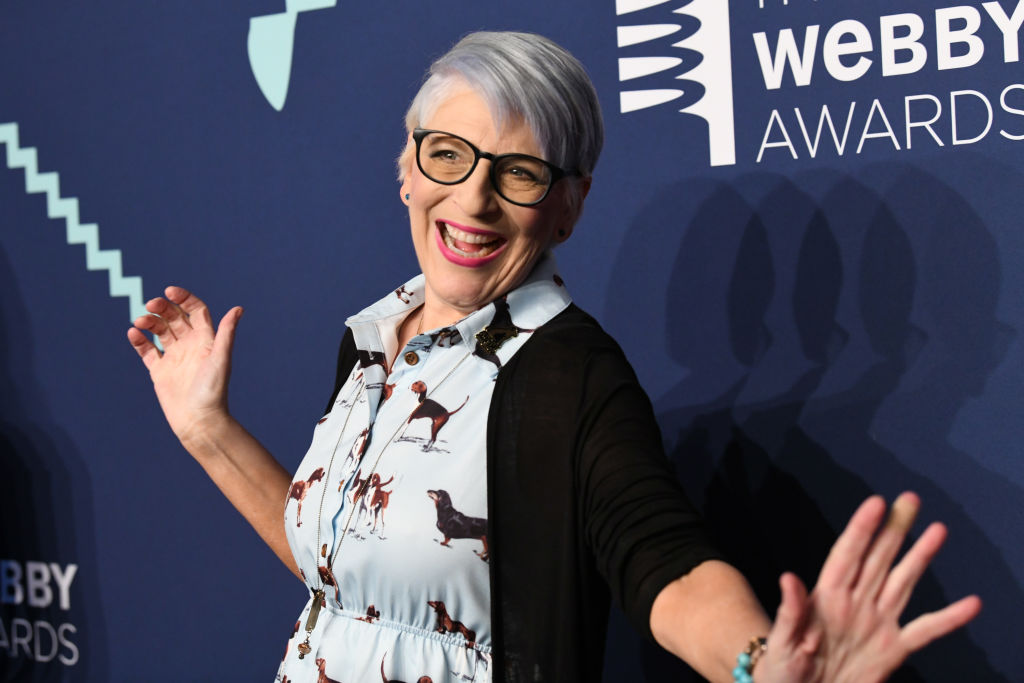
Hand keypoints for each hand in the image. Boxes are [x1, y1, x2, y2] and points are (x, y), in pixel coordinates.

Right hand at [127, 286, 242, 445]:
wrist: (199, 421)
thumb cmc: (213, 391)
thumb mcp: (220, 359)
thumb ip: (226, 333)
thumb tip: (238, 309)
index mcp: (206, 340)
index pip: (195, 310)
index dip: (184, 298)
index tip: (170, 291)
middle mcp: (190, 346)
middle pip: (174, 317)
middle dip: (162, 308)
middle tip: (151, 306)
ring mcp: (174, 358)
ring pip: (159, 331)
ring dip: (149, 322)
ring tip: (140, 322)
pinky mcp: (160, 371)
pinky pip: (147, 351)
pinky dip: (139, 341)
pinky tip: (133, 334)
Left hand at [754, 493, 981, 682]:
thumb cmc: (782, 668)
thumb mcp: (781, 641)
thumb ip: (790, 611)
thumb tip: (788, 577)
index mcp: (826, 598)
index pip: (846, 555)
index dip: (861, 529)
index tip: (876, 503)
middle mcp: (855, 603)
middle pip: (878, 558)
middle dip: (894, 529)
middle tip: (909, 500)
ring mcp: (876, 623)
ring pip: (902, 582)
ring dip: (920, 557)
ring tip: (938, 530)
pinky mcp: (892, 650)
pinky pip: (925, 631)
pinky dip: (948, 619)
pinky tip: (971, 604)